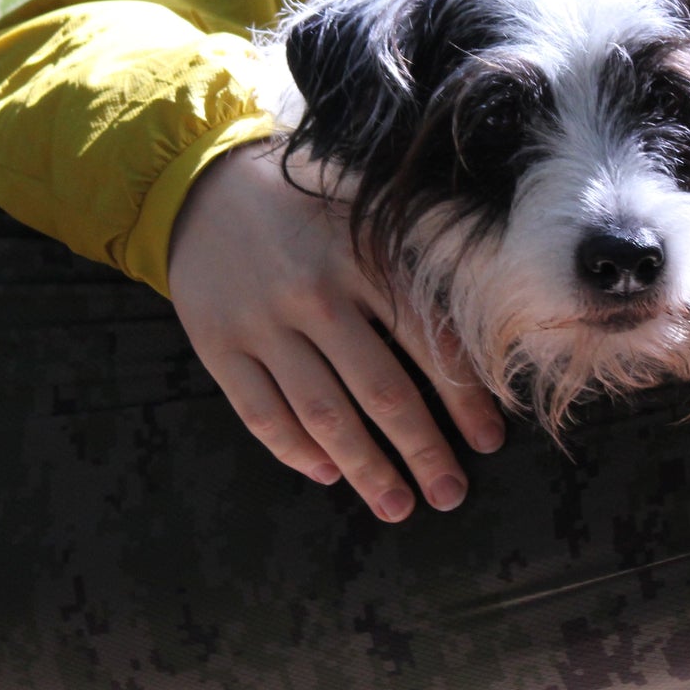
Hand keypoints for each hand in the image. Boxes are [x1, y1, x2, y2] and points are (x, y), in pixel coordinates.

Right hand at [166, 142, 505, 521]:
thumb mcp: (363, 205)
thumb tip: (486, 292)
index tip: (488, 440)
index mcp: (361, 260)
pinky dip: (295, 452)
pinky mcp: (218, 347)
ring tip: (398, 506)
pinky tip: (327, 473)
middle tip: (450, 494)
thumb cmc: (300, 199)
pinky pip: (261, 415)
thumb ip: (416, 246)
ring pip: (323, 414)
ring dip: (365, 468)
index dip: (462, 397)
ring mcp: (262, 326)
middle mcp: (315, 297)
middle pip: (380, 391)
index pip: (425, 342)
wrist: (201, 184)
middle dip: (422, 450)